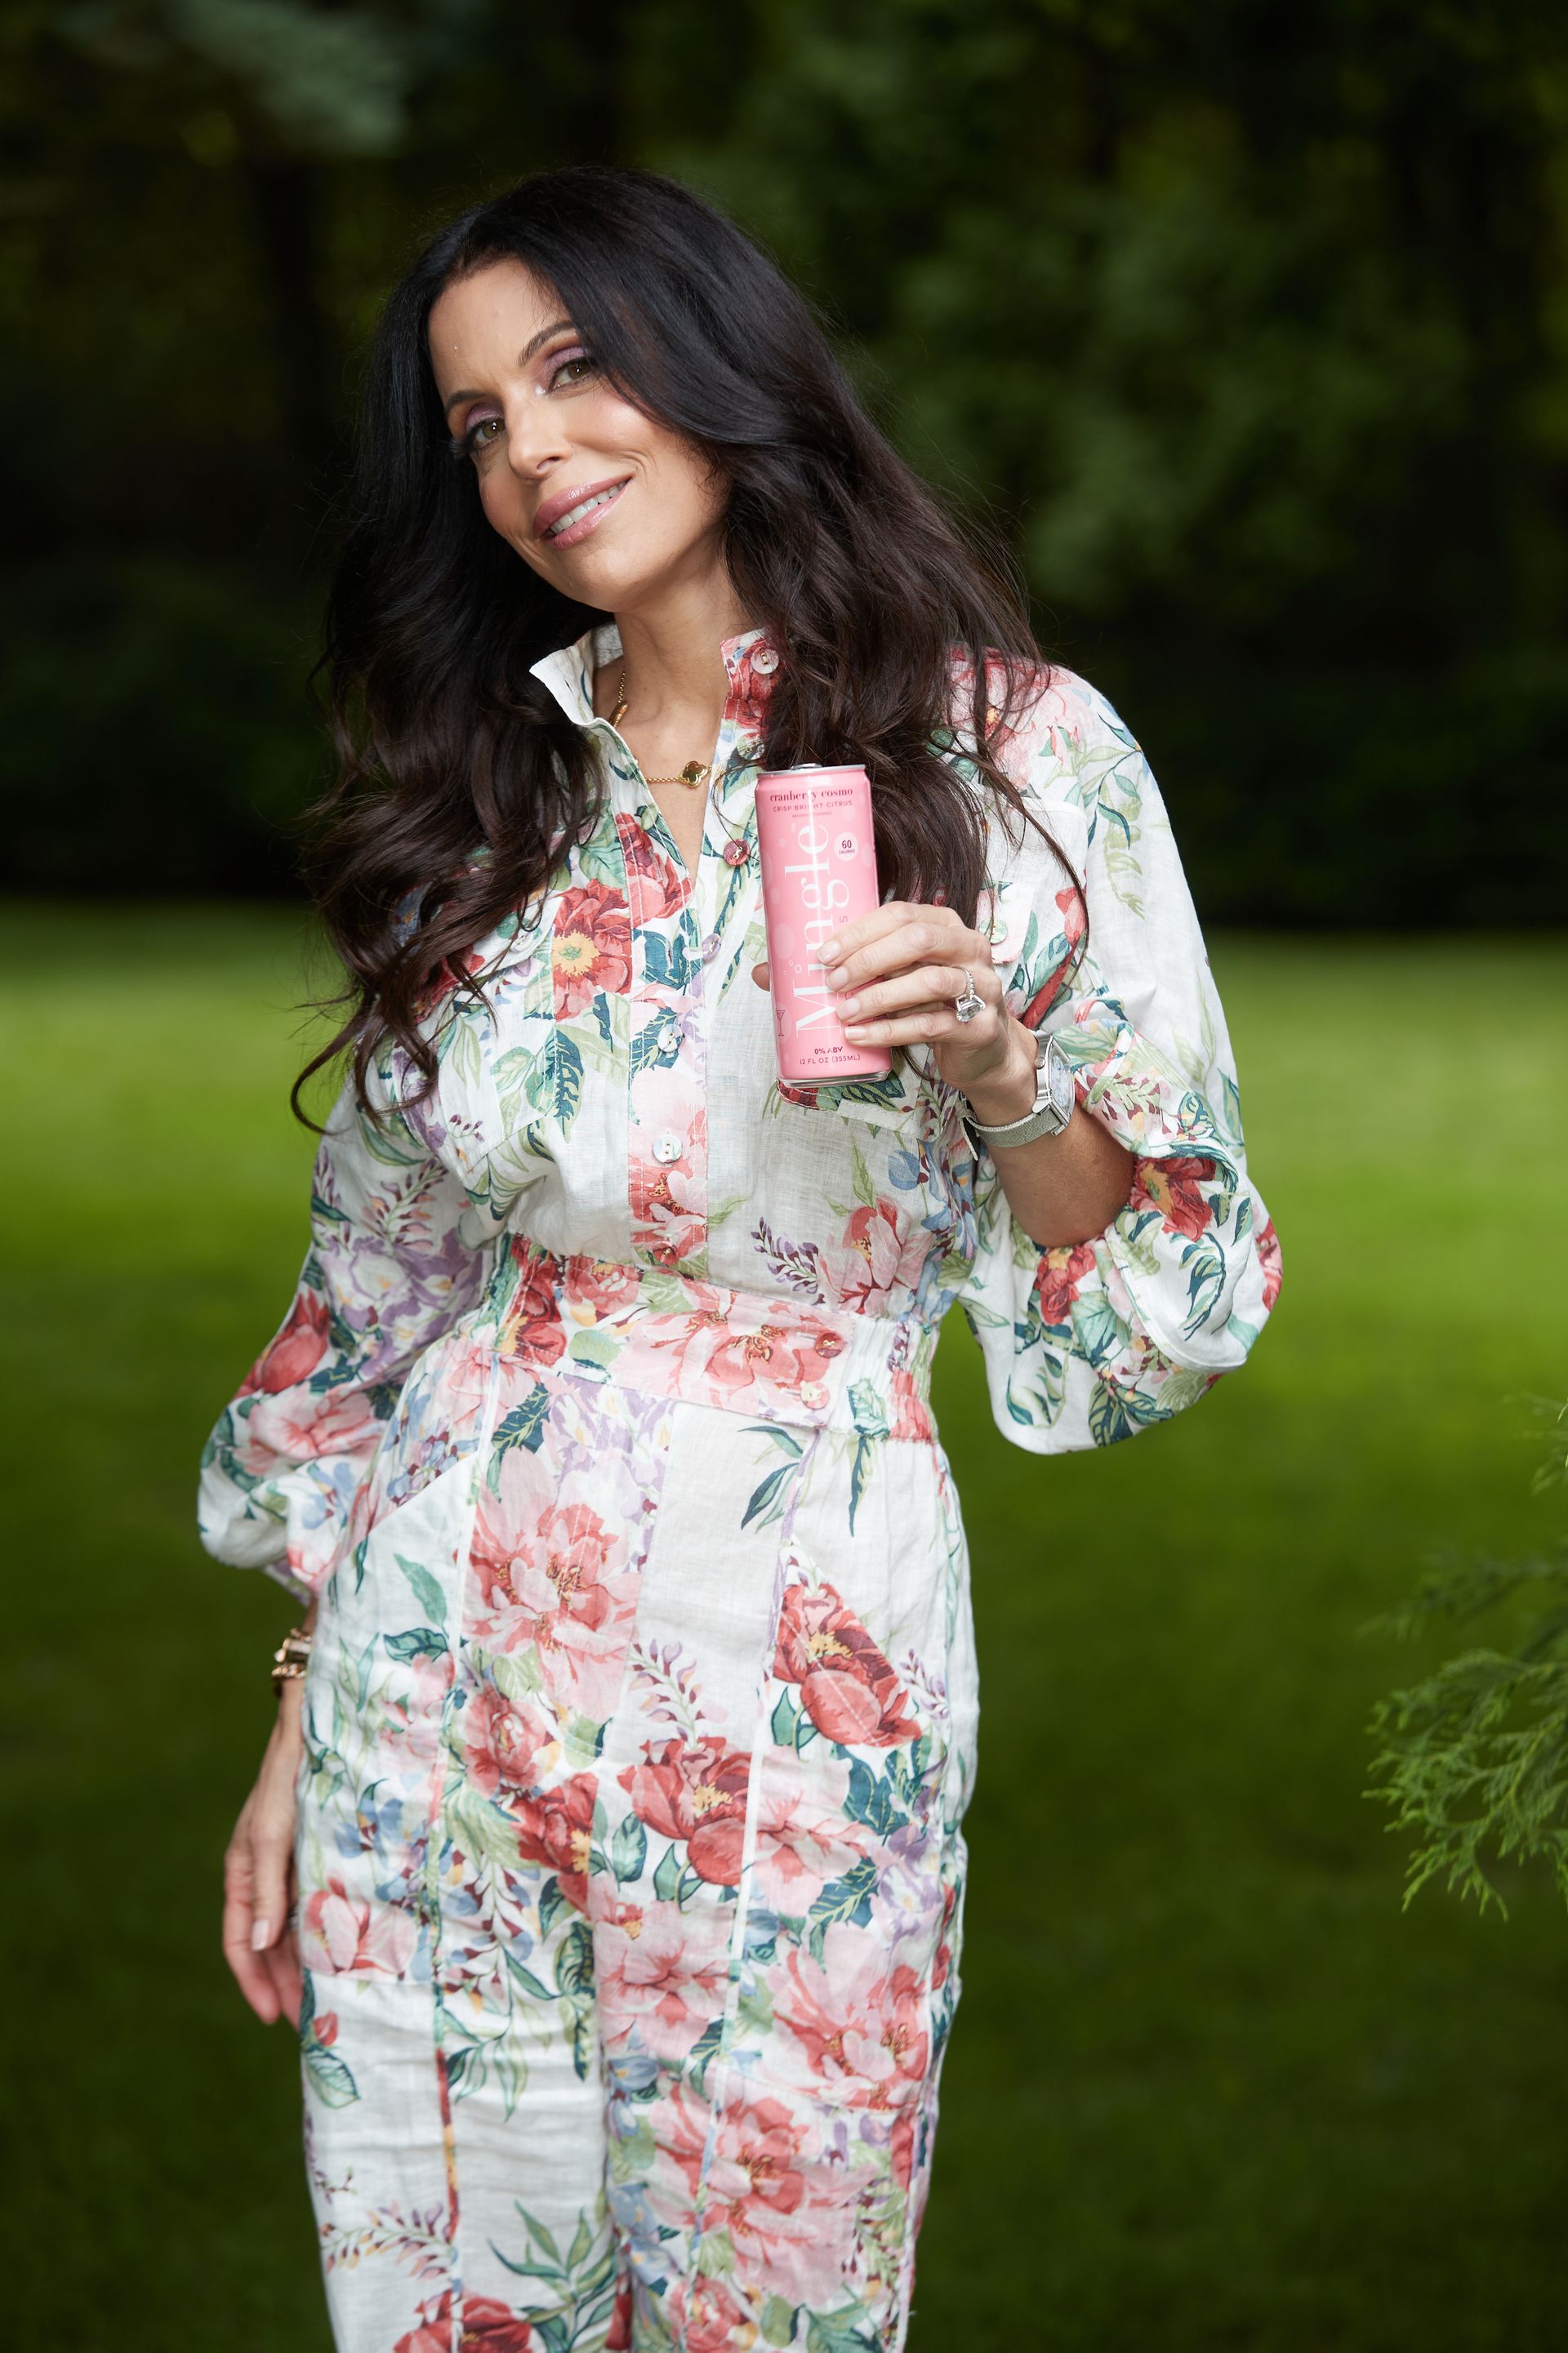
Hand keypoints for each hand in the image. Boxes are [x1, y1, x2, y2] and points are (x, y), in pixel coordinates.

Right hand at [222, 1680, 304, 2027]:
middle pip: (268, 1945)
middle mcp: (265, 1876)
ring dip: (306, 1964)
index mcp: (242, 1873)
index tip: (275, 2018)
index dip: (254, 1982)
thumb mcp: (272, 1834)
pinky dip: (326, 1932)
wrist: (315, 1729)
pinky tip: (347, 1952)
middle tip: (310, 2022)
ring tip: (329, 1999)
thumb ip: (267, 1890)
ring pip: (295, 1929)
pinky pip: (318, 1904)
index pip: (239, 1943)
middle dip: (284, 1983)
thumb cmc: (287, 1777)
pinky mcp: (319, 1855)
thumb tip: (259, 1947)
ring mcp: (292, 1866)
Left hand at [751, 900, 1035, 1120]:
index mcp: (945, 925)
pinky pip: (933, 1024)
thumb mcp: (894, 981)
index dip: (859, 931)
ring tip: (842, 1012)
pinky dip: (891, 1030)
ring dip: (879, 997)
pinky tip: (861, 1036)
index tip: (822, 953)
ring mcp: (981, 985)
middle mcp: (968, 948)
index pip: (901, 914)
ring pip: (929, 982)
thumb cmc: (929, 1007)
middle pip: (918, 940)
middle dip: (868, 959)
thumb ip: (848, 972)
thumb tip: (764, 972)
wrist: (984, 1052)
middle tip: (831, 981)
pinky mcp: (980, 1025)